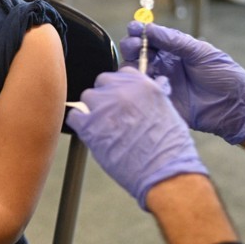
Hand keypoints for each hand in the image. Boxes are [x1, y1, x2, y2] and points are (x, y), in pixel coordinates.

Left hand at [66, 67, 207, 209]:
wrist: (163, 171)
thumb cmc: (170, 148)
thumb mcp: (168, 111)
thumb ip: (154, 95)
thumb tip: (154, 85)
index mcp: (142, 85)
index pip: (122, 73)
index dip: (120, 85)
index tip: (121, 95)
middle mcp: (121, 91)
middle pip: (102, 82)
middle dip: (106, 95)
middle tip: (112, 112)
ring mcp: (103, 107)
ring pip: (87, 97)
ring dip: (92, 109)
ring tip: (103, 125)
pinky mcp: (88, 126)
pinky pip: (74, 116)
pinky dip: (79, 123)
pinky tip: (89, 132)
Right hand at [120, 21, 244, 143]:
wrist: (236, 107)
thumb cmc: (225, 76)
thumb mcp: (202, 53)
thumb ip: (175, 41)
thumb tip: (149, 28)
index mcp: (174, 51)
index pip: (150, 38)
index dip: (139, 32)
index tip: (133, 28)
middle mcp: (164, 65)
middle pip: (137, 53)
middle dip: (131, 46)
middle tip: (133, 46)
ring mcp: (161, 83)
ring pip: (136, 72)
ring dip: (132, 65)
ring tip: (138, 65)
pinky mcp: (161, 100)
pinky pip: (143, 93)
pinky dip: (140, 86)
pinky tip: (147, 82)